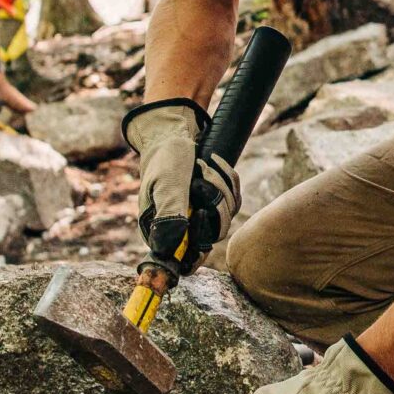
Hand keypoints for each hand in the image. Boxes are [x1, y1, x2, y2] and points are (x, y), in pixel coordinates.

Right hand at [122, 99, 238, 270]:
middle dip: (213, 203)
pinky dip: (228, 179)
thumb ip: (169, 217)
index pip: (182, 261)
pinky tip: (213, 162)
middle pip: (211, 236)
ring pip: (225, 217)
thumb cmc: (166, 158)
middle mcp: (180, 228)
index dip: (196, 248)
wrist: (174, 132)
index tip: (200, 214)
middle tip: (201, 178)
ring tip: (204, 165)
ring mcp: (198, 215)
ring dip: (220, 187)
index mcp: (160, 231)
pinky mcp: (214, 202)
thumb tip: (170, 249)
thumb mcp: (167, 185)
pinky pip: (233, 200)